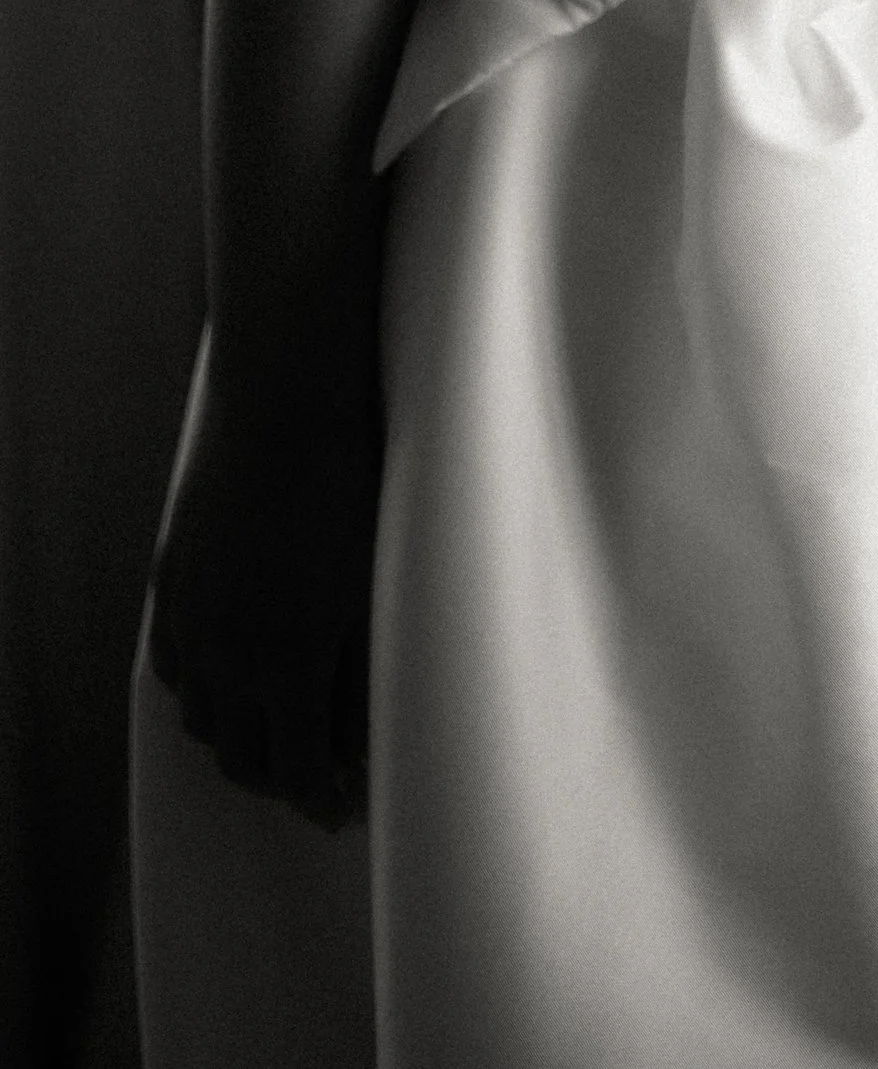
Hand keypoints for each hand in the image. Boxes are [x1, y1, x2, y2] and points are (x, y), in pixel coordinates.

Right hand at [147, 364, 379, 828]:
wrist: (287, 399)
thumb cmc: (353, 482)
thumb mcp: (374, 584)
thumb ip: (362, 669)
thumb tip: (360, 736)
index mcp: (287, 664)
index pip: (294, 771)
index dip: (319, 801)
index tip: (343, 810)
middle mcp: (227, 655)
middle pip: (239, 756)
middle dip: (278, 780)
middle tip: (314, 780)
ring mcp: (191, 616)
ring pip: (199, 716)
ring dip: (235, 737)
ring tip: (274, 733)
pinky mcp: (172, 578)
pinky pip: (174, 664)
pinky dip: (198, 688)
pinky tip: (224, 680)